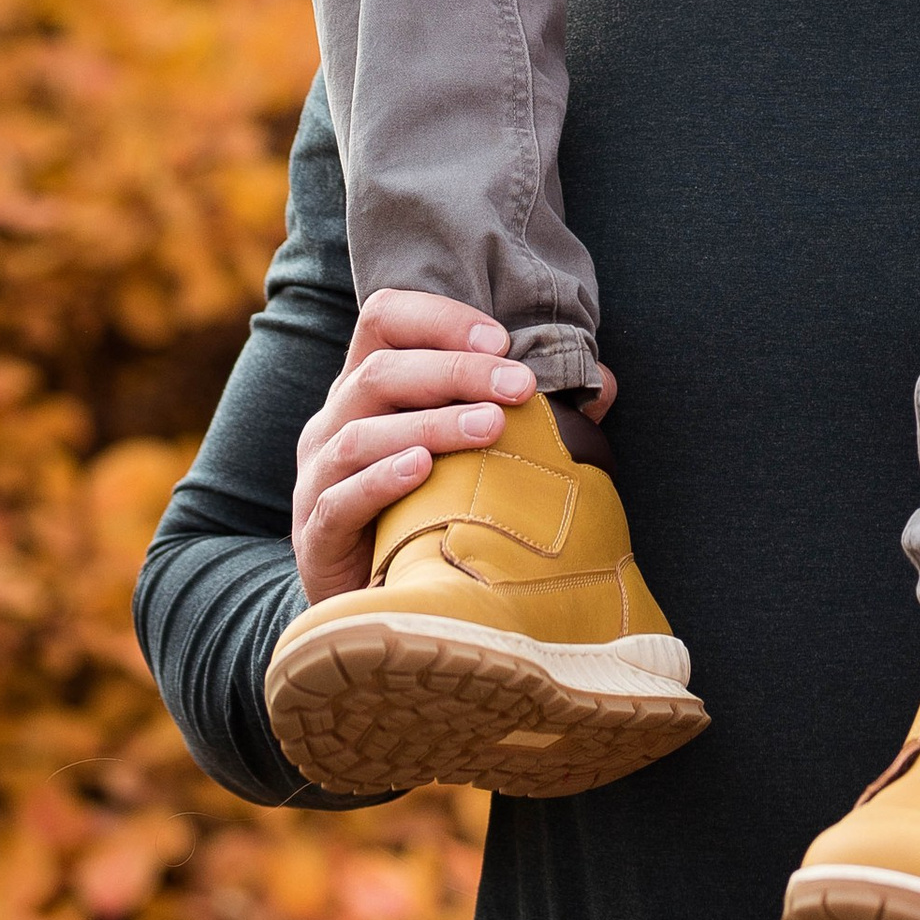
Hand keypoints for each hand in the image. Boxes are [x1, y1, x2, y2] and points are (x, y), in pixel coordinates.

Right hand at [290, 290, 536, 601]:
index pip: (385, 318)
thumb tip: (605, 383)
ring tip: (490, 427)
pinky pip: (340, 497)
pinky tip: (422, 472)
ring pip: (362, 431)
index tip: (502, 340)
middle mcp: (335, 419)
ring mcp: (318, 475)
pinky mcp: (314, 533)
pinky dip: (381, 479)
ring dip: (431, 423)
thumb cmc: (428, 508)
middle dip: (456, 372)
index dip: (440, 319)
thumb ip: (527, 413)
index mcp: (370, 386)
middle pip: (382, 370)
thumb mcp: (470, 452)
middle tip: (520, 387)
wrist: (374, 601)